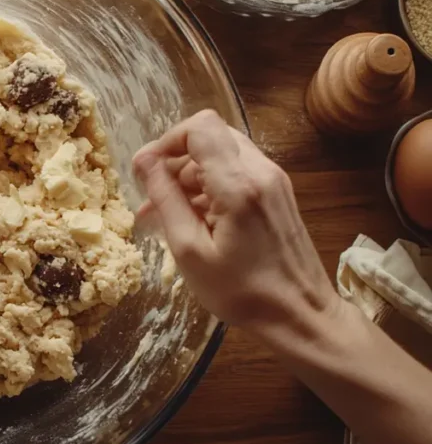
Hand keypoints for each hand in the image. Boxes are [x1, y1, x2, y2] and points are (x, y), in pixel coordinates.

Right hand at [133, 110, 336, 327]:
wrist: (301, 315)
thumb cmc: (242, 292)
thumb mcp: (190, 250)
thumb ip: (165, 199)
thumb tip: (143, 161)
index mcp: (239, 184)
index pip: (199, 127)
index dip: (166, 142)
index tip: (146, 172)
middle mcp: (261, 171)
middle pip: (210, 135)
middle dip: (176, 159)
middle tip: (155, 194)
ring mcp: (273, 180)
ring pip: (222, 153)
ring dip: (191, 175)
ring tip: (169, 213)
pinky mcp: (277, 193)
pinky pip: (236, 171)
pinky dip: (210, 185)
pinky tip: (195, 218)